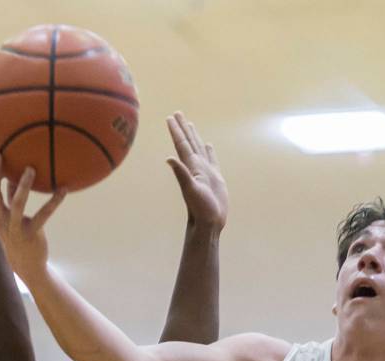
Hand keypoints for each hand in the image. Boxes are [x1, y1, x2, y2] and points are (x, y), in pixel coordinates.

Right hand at [0, 151, 65, 280]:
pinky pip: (43, 216)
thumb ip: (10, 195)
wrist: (26, 263)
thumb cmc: (17, 234)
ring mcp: (14, 227)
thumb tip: (13, 175)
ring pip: (16, 204)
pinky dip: (53, 202)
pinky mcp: (30, 234)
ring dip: (23, 186)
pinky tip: (63, 190)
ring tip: (31, 168)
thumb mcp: (10, 214)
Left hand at [165, 111, 227, 232]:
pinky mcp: (214, 178)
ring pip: (199, 149)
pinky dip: (209, 151)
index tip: (171, 117)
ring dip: (194, 136)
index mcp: (191, 167)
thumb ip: (182, 174)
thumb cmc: (201, 209)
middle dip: (183, 128)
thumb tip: (169, 159)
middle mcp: (196, 167)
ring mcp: (205, 172)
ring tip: (190, 124)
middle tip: (177, 113)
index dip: (177, 131)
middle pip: (189, 142)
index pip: (182, 144)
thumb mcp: (191, 190)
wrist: (209, 222)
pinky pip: (211, 159)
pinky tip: (207, 145)